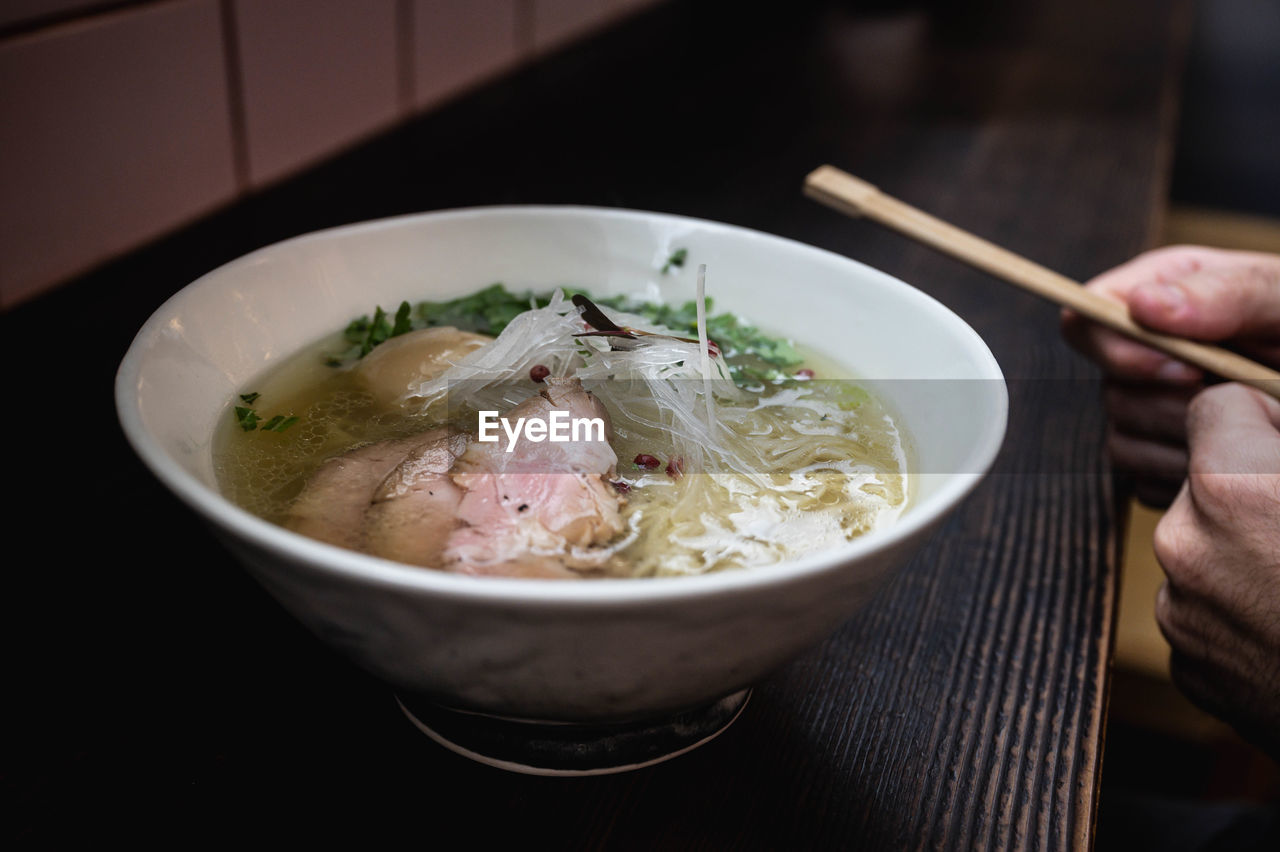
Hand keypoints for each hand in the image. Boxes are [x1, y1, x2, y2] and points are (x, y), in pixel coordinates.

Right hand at [1061, 246, 1279, 505]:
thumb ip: (1226, 292)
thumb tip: (1142, 305)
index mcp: (1161, 296)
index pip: (1088, 319)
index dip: (1119, 349)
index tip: (1186, 372)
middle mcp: (1143, 354)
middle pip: (1109, 390)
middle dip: (1174, 405)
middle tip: (1242, 403)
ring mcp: (1146, 409)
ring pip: (1124, 441)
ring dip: (1192, 443)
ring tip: (1252, 428)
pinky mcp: (1157, 458)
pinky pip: (1147, 482)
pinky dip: (1192, 480)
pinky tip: (1241, 460)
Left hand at [1153, 383, 1279, 759]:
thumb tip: (1279, 428)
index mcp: (1228, 486)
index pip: (1215, 407)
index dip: (1266, 419)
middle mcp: (1185, 545)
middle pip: (1206, 485)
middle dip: (1256, 493)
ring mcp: (1182, 613)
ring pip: (1208, 553)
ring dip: (1251, 557)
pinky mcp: (1192, 668)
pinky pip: (1212, 616)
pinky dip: (1249, 617)